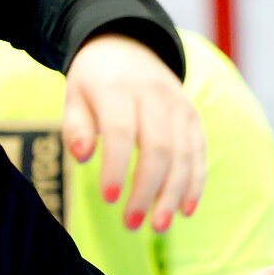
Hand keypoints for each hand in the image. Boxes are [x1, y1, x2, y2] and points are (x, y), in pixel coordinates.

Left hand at [62, 33, 205, 231]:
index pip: (121, 132)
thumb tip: (82, 158)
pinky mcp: (193, 117)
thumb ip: (75, 127)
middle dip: (147, 190)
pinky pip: (199, 152)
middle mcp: (154, 97)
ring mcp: (179, 107)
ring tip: (158, 227)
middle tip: (131, 224)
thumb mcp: (74, 96)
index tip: (108, 200)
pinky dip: (195, 182)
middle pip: (158, 148)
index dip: (116, 167)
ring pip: (183, 154)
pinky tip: (185, 210)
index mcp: (118, 90)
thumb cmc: (94, 82)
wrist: (128, 47)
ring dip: (173, 194)